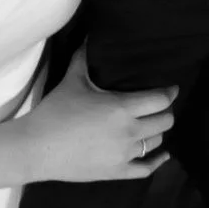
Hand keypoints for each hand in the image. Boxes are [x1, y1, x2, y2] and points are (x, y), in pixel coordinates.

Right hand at [24, 66, 176, 183]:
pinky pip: (147, 169)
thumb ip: (84, 57)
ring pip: (157, 142)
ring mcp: (125, 154)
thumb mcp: (72, 80)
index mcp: (122, 108)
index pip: (160, 100)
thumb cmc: (55, 112)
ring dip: (157, 132)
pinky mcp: (117, 172)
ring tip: (152, 125)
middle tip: (159, 107)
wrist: (36, 148)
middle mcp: (129, 132)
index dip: (169, 93)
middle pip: (165, 122)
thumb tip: (90, 35)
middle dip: (166, 112)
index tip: (171, 89)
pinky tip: (163, 155)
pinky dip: (158, 161)